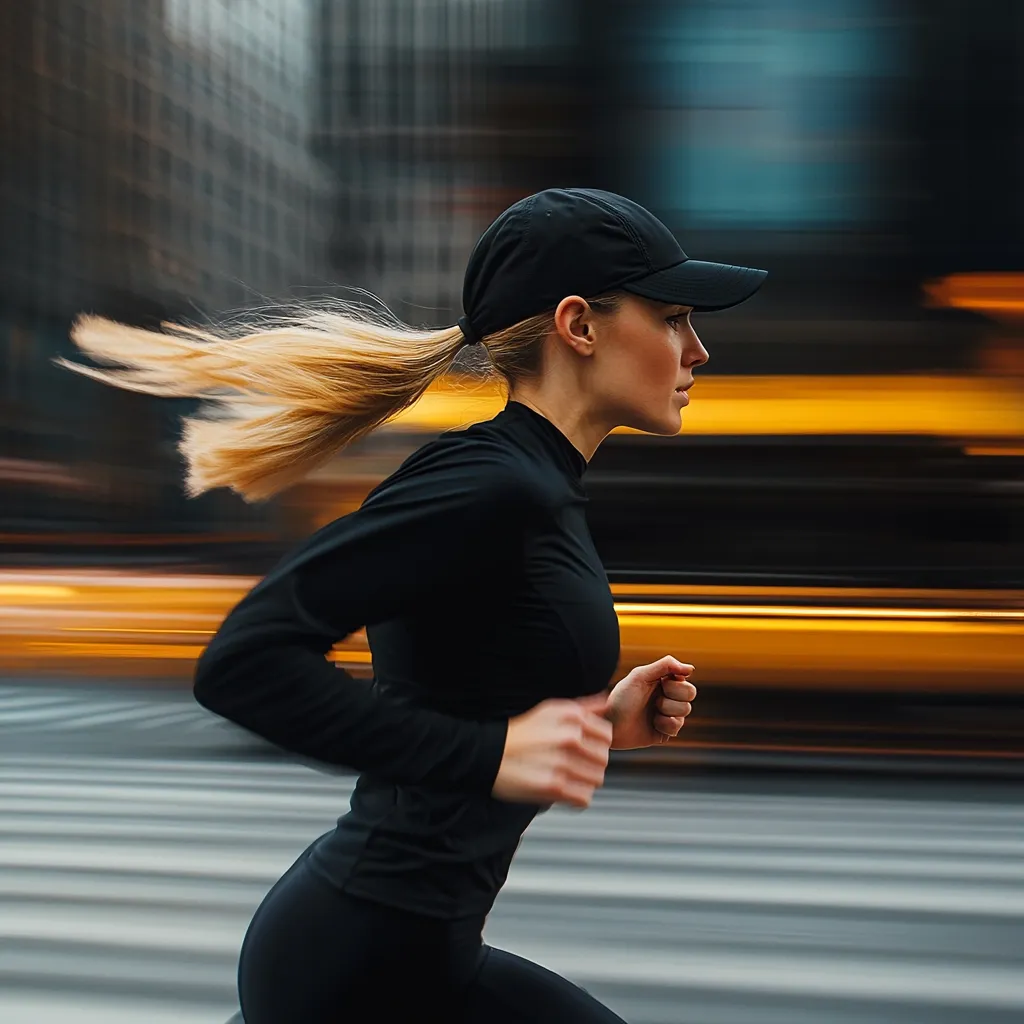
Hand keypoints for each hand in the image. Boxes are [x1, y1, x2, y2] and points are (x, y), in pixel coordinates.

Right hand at [492, 693, 611, 808]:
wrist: (491, 753)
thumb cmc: (521, 732)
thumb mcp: (550, 709)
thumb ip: (583, 706)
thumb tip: (607, 701)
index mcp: (571, 716)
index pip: (607, 735)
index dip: (598, 743)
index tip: (586, 747)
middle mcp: (570, 737)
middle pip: (604, 759)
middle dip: (592, 763)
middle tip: (575, 764)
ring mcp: (563, 762)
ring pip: (597, 779)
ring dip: (585, 781)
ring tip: (568, 776)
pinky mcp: (554, 787)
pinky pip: (584, 798)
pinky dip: (577, 797)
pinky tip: (565, 789)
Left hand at [605, 655, 695, 749]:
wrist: (610, 726)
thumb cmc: (620, 699)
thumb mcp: (639, 676)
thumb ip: (665, 665)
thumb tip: (691, 668)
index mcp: (662, 680)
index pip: (686, 679)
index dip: (674, 685)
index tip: (660, 685)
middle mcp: (667, 696)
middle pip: (690, 694)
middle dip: (672, 698)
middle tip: (655, 701)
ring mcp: (667, 714)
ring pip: (685, 710)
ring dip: (666, 711)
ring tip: (650, 713)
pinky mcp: (665, 731)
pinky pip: (677, 727)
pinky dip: (664, 725)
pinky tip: (652, 724)